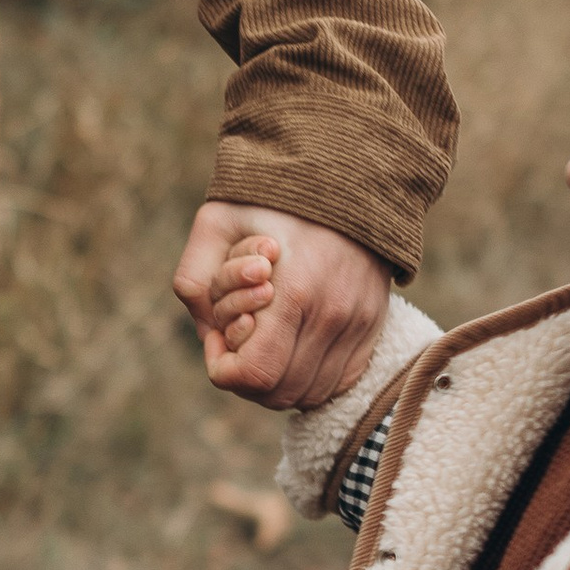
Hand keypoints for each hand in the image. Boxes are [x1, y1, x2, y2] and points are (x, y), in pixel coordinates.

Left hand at [173, 203, 390, 409]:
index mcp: (293, 292)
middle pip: (281, 393)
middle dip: (247, 377)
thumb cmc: (272, 199)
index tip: (218, 338)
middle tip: (240, 340)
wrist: (345, 175)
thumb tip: (209, 336)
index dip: (224, 368)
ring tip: (267, 339)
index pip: (255, 375)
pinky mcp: (374, 325)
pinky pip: (340, 380)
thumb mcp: (215, 224)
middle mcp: (332, 315)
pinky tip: (294, 346)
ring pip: (311, 393)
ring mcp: (358, 323)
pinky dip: (310, 377)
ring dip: (279, 380)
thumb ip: (194, 281)